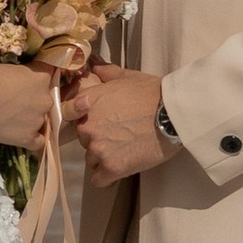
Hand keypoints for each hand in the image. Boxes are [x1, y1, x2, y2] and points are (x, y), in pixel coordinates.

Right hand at [0, 59, 61, 152]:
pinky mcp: (29, 138)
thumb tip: (2, 74)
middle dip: (34, 100)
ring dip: (31, 119)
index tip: (25, 80)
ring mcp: (39, 120)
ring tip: (13, 120)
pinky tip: (22, 136)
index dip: (36, 77)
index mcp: (40, 77)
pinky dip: (31, 139)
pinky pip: (38, 142)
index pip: (47, 74)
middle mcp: (45, 98)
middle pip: (46, 99)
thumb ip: (7, 70)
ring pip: (42, 120)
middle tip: (16, 101)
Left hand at [65, 62, 173, 184]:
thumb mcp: (127, 77)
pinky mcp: (112, 167)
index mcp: (87, 103)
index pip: (69, 116)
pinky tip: (121, 167)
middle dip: (98, 139)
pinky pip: (100, 179)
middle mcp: (88, 127)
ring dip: (104, 157)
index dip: (82, 120)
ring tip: (125, 150)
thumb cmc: (153, 92)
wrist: (173, 113)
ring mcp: (98, 149)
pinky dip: (108, 176)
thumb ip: (105, 72)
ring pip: (91, 160)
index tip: (95, 123)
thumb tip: (93, 63)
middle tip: (120, 135)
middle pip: (84, 140)